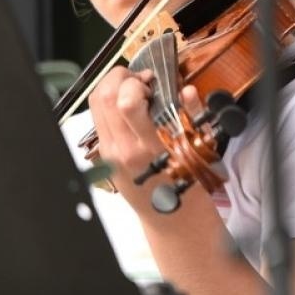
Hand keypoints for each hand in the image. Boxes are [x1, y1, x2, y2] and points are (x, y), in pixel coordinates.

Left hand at [88, 65, 205, 209]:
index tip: (152, 80)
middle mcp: (124, 149)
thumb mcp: (198, 147)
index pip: (125, 103)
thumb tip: (186, 90)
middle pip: (104, 97)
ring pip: (96, 105)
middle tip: (139, 78)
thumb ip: (192, 114)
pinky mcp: (105, 154)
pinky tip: (129, 107)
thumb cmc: (188, 185)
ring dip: (112, 87)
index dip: (136, 81)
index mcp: (149, 147)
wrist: (173, 217)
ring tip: (133, 89)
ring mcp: (110, 152)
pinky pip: (99, 119)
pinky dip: (110, 104)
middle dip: (120, 76)